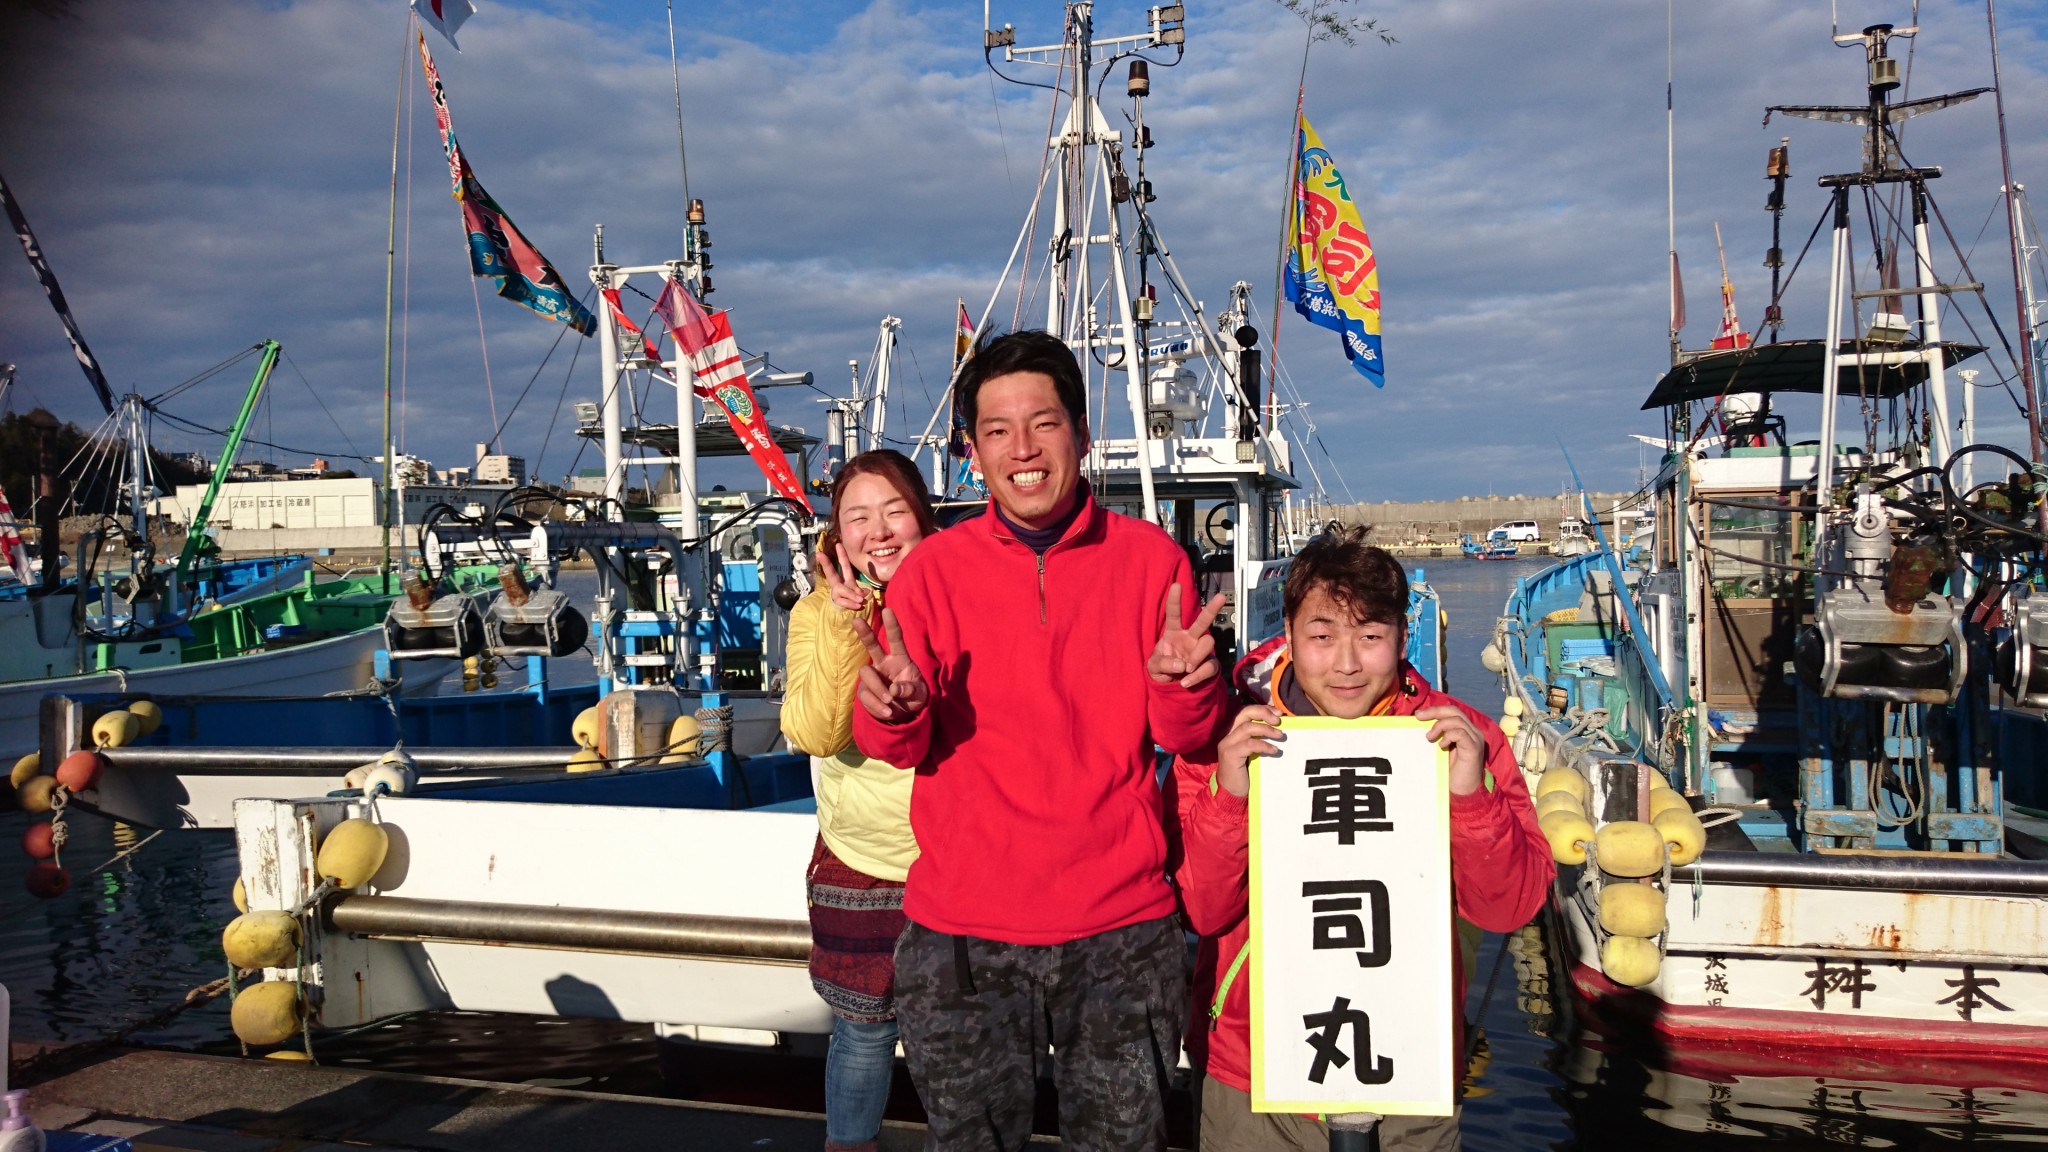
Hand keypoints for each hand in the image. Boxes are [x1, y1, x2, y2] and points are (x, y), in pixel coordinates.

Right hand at [816, 543, 867, 613]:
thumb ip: (860, 591)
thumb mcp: (858, 593)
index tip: (838, 544)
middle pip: (831, 573)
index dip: (841, 555)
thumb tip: (865, 592)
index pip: (843, 566)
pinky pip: (844, 602)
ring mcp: (836, 593)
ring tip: (860, 600)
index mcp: (845, 579)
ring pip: (841, 589)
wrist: (845, 612)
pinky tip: (858, 606)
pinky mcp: (837, 602)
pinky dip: (851, 604)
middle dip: (826, 564)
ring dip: (851, 594)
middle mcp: (838, 584)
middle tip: (819, 554)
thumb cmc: (852, 599)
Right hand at [852, 607, 928, 722]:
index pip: (896, 639)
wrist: (903, 713)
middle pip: (872, 645)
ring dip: (878, 688)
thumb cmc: (913, 696)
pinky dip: (877, 705)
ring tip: (890, 701)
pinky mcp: (865, 691)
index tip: (887, 610)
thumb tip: (894, 689)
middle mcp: (884, 663)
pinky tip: (887, 711)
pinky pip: (866, 695)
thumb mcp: (919, 694)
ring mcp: (872, 676)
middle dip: (865, 633)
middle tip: (856, 620)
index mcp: (900, 658)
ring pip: (867, 673)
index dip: (892, 625)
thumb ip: (910, 689)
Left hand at [1148, 583, 1226, 688]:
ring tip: (1186, 669)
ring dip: (1196, 657)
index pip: (1174, 614)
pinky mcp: (1209, 665)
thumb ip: (1163, 664)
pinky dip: (1198, 675)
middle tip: (1221, 597)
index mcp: (1173, 633)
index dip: (1174, 600)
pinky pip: (1210, 666)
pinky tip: (1186, 682)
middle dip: (1212, 609)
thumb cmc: (1161, 671)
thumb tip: (1182, 665)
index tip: (1177, 585)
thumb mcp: (1153, 668)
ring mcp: (1201, 650)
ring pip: (1208, 642)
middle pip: (1203, 621)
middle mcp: (1190, 638)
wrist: (1172, 689)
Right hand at [1215, 705, 1282, 797]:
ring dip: (1266, 730)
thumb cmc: (1245, 771)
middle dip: (1263, 713)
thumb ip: (1259, 738)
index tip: (1279, 713)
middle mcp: (1227, 734)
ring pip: (1247, 728)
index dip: (1262, 708)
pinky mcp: (1230, 755)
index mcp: (1232, 731)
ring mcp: (1227, 744)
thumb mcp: (1252, 751)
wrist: (1231, 792)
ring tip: (1280, 735)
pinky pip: (1249, 745)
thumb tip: (1279, 727)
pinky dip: (1263, 745)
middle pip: (1244, 713)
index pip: (1246, 711)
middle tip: (1278, 720)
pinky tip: (1274, 750)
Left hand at [1417, 704, 1485, 794]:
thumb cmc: (1451, 771)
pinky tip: (1441, 746)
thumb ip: (1437, 735)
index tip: (1418, 714)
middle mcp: (1473, 731)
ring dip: (1439, 725)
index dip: (1435, 709)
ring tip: (1429, 737)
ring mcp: (1475, 739)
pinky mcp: (1474, 748)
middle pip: (1454, 711)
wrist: (1463, 790)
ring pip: (1457, 720)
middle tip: (1419, 717)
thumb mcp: (1441, 748)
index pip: (1452, 711)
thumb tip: (1419, 722)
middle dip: (1434, 711)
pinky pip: (1460, 733)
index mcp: (1466, 729)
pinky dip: (1448, 736)